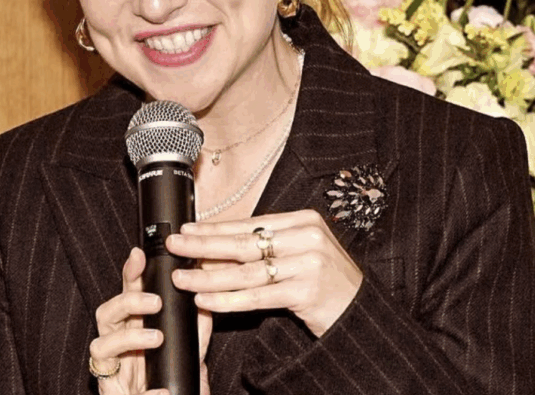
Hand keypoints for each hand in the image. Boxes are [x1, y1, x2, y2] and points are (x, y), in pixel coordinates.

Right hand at [90, 248, 212, 394]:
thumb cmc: (172, 376)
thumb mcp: (190, 346)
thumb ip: (195, 322)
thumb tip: (204, 290)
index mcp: (132, 328)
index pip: (126, 295)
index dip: (130, 274)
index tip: (139, 255)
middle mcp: (116, 345)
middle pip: (105, 313)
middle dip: (127, 302)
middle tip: (155, 301)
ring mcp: (112, 370)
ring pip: (100, 346)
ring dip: (128, 338)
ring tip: (157, 338)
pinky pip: (119, 391)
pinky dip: (146, 393)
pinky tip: (161, 390)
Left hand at [166, 209, 362, 336]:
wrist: (359, 312)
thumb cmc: (326, 282)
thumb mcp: (301, 253)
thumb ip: (268, 246)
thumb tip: (217, 244)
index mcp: (304, 221)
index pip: (250, 223)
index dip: (215, 227)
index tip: (187, 229)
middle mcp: (307, 237)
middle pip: (244, 242)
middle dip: (203, 245)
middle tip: (175, 245)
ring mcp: (308, 264)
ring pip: (246, 271)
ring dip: (208, 275)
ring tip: (181, 277)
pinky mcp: (306, 292)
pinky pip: (258, 297)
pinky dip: (228, 299)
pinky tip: (207, 299)